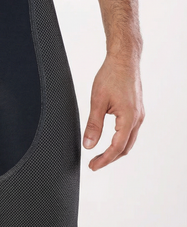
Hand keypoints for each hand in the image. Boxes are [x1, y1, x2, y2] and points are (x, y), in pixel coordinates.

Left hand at [83, 53, 144, 170]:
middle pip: (125, 148)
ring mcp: (138, 114)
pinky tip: (110, 141)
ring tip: (100, 155)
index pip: (116, 147)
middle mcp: (137, 118)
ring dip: (115, 150)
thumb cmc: (111, 75)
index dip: (104, 160)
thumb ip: (93, 125)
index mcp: (129, 118)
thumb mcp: (97, 101)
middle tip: (94, 164)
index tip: (92, 166)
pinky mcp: (136, 110)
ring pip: (129, 140)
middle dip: (109, 158)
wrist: (124, 60)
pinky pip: (130, 132)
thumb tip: (89, 145)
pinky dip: (120, 140)